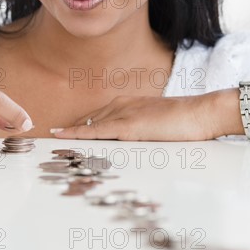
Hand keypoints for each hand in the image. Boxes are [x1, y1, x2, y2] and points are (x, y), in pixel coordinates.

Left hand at [51, 94, 219, 140]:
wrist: (200, 113)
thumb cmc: (183, 121)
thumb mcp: (156, 124)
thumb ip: (140, 130)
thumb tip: (128, 144)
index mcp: (127, 104)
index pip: (96, 117)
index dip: (78, 126)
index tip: (62, 134)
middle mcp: (121, 105)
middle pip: (87, 120)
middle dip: (69, 131)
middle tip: (49, 141)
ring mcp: (123, 114)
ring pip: (88, 124)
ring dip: (69, 133)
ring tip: (49, 141)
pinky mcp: (128, 125)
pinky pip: (97, 130)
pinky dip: (78, 133)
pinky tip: (63, 137)